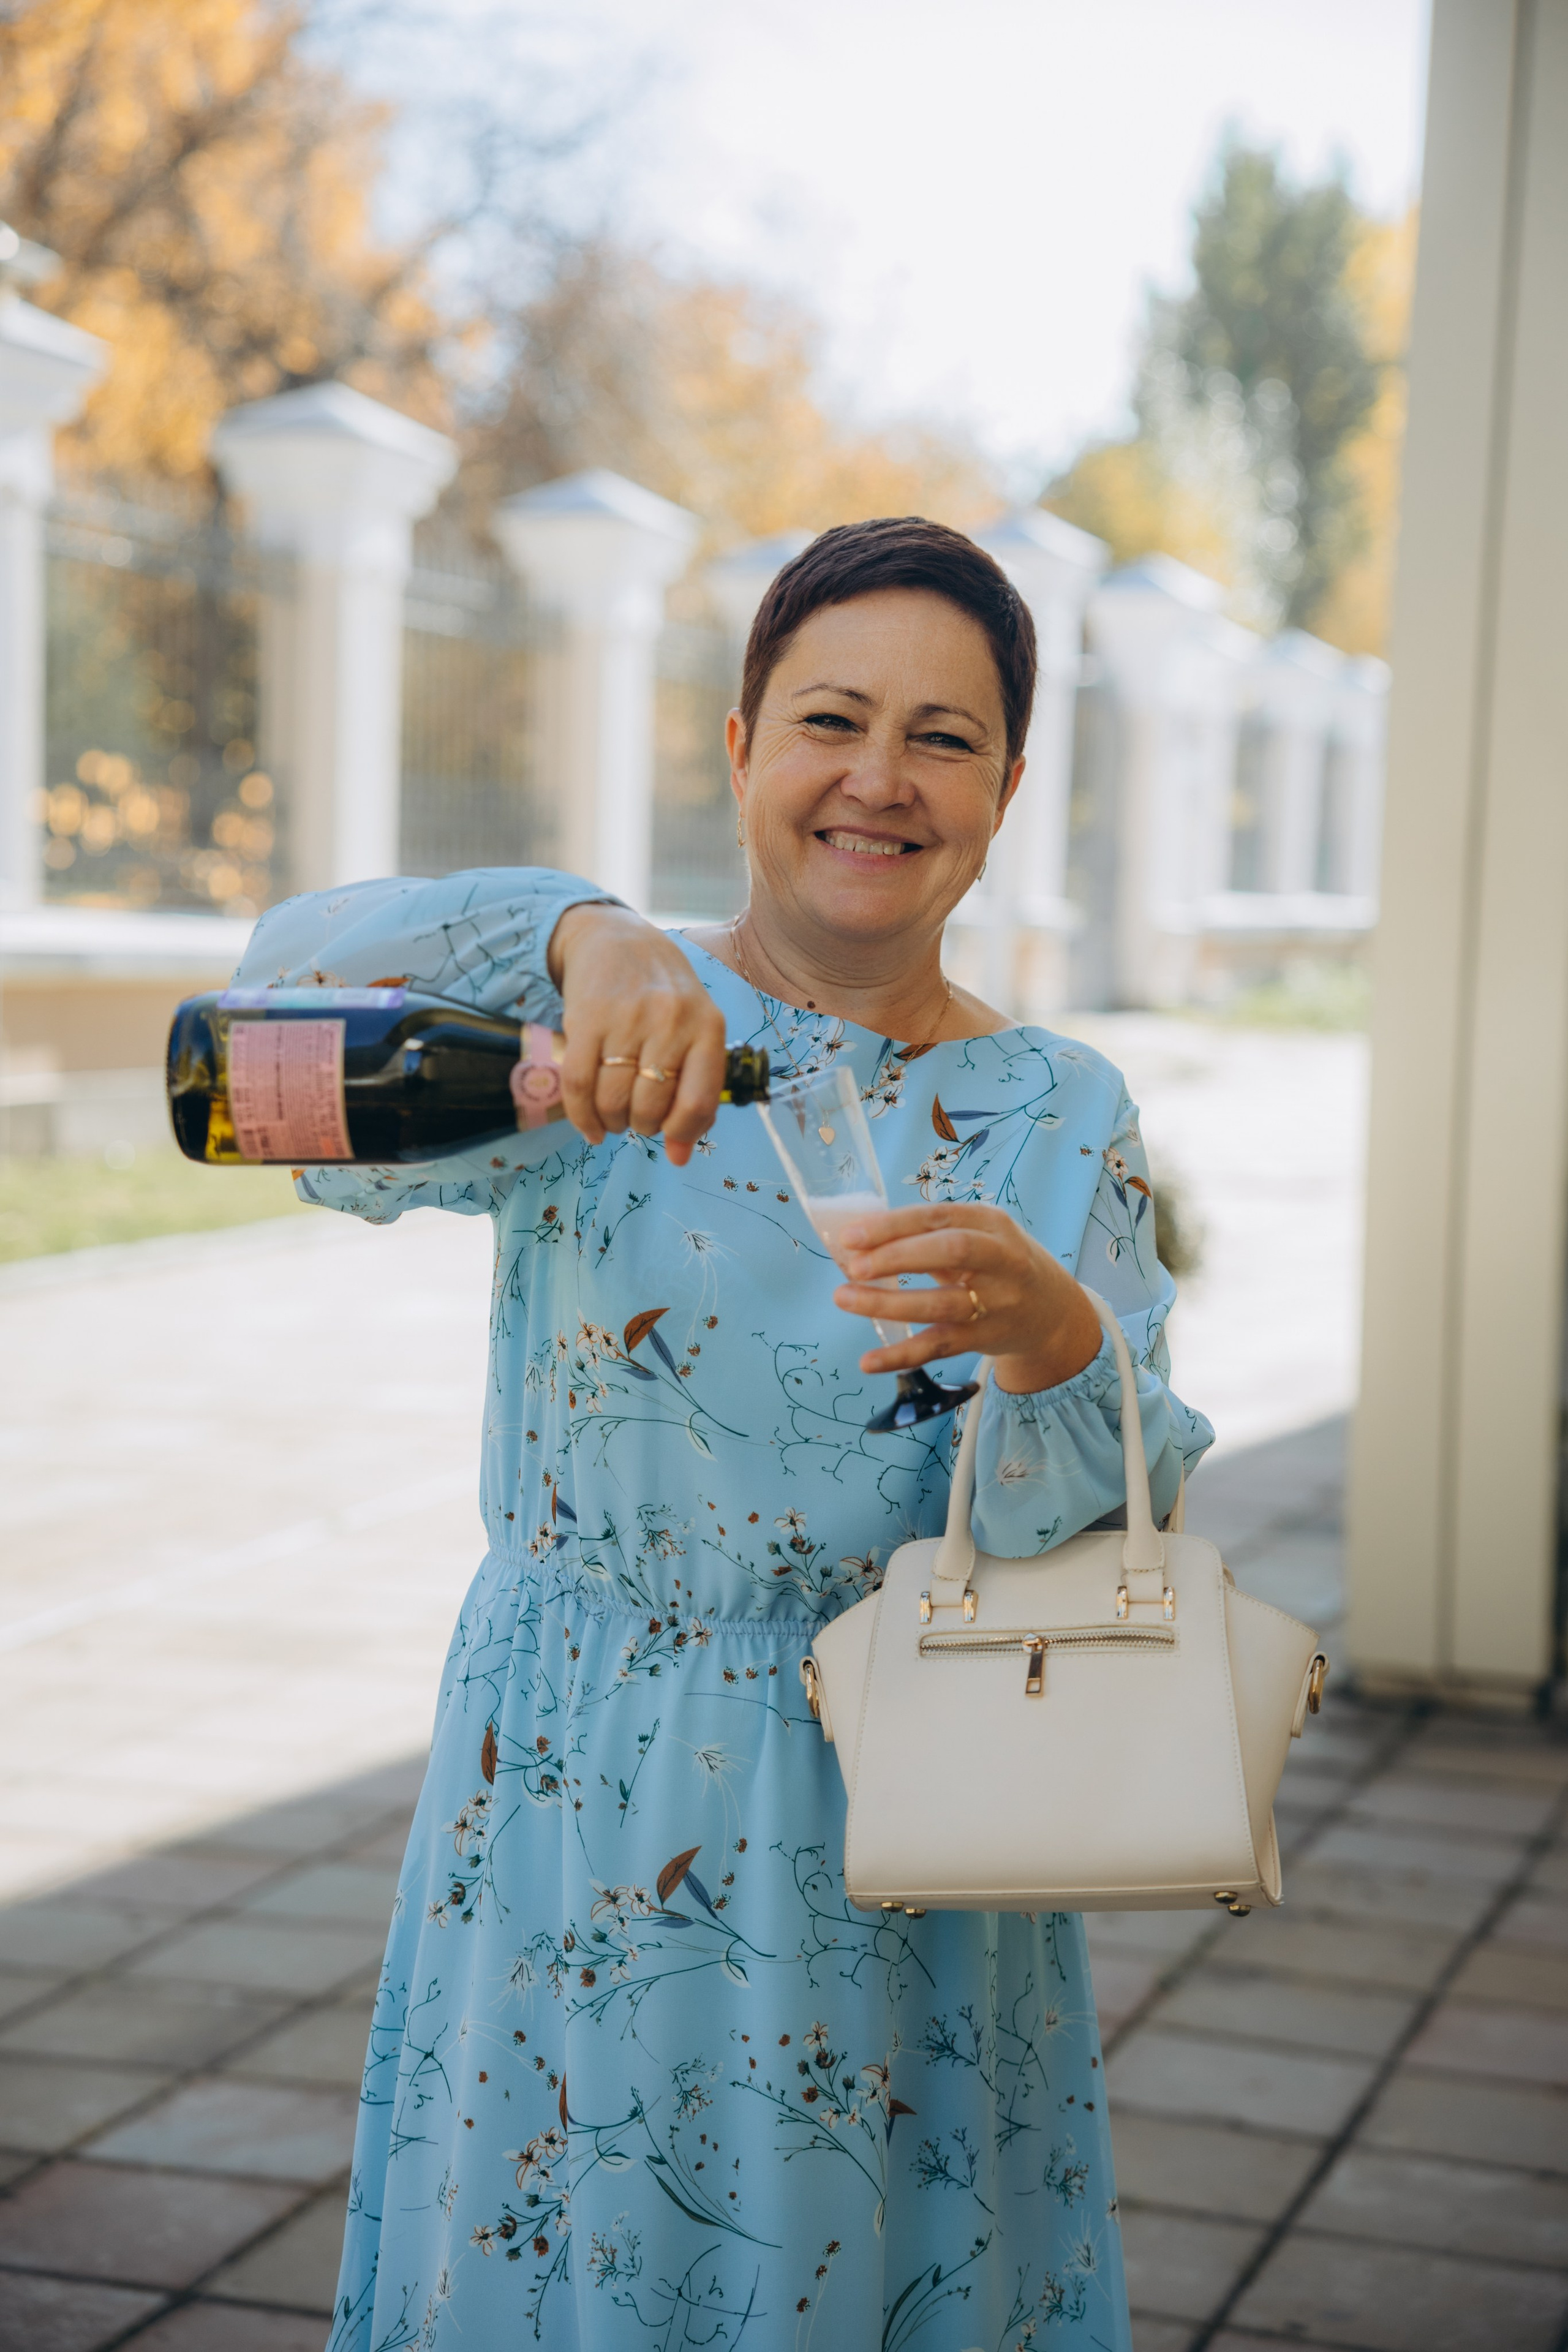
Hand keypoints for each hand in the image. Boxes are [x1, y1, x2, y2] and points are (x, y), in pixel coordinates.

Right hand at [547, 904, 726, 1166]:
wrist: (618, 939)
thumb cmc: (664, 994)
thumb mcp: (695, 1031)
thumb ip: (696, 1092)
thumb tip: (679, 1158)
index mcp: (707, 1028)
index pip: (698, 1102)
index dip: (682, 1134)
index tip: (671, 1141)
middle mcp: (670, 1022)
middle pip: (650, 1107)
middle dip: (642, 1126)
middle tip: (637, 1118)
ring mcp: (626, 1019)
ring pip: (612, 1100)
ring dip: (611, 1122)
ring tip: (613, 1117)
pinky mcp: (585, 1019)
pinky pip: (578, 1084)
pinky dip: (581, 1116)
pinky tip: (589, 1126)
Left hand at [831, 1202, 1102, 1394]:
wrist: (1052, 1312)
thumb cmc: (999, 1264)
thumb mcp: (979, 1235)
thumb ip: (929, 1234)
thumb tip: (859, 1239)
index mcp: (991, 1223)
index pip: (938, 1217)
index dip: (893, 1225)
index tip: (851, 1235)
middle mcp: (1001, 1260)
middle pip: (950, 1252)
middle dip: (896, 1257)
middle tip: (853, 1266)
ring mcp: (996, 1303)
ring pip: (940, 1304)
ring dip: (888, 1303)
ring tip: (845, 1298)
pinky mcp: (986, 1339)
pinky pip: (939, 1347)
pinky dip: (901, 1356)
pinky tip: (868, 1361)